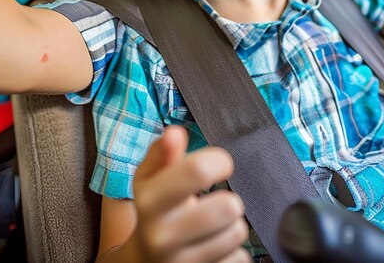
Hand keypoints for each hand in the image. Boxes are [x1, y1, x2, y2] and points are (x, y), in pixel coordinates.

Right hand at [132, 126, 249, 262]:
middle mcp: (163, 236)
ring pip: (237, 233)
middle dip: (229, 199)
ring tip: (213, 225)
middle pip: (228, 206)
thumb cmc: (154, 209)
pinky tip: (214, 246)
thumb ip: (162, 153)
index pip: (198, 171)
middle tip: (215, 201)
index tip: (219, 164)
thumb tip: (175, 133)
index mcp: (151, 202)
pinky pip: (240, 258)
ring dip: (231, 226)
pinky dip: (233, 251)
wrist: (143, 261)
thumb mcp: (149, 178)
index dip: (219, 160)